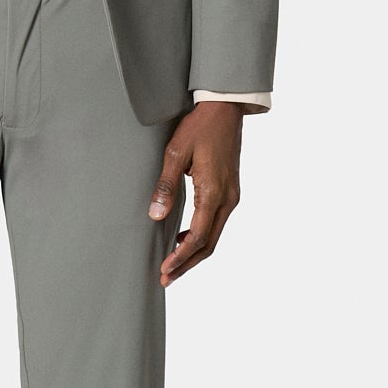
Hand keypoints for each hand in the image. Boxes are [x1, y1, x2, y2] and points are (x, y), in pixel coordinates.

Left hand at [147, 102, 244, 286]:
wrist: (225, 109)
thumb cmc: (199, 127)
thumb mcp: (174, 153)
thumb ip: (165, 186)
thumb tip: (155, 216)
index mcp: (214, 192)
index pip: (198, 237)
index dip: (180, 257)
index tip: (164, 270)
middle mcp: (228, 199)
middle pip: (209, 244)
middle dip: (187, 264)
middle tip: (166, 278)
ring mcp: (232, 196)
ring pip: (214, 236)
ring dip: (194, 253)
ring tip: (172, 265)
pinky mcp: (230, 192)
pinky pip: (217, 223)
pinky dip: (201, 238)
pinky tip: (184, 239)